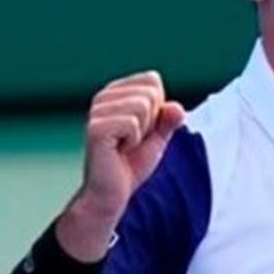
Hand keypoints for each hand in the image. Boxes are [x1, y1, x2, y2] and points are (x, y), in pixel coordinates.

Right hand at [58, 71, 184, 260]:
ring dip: (142, 133)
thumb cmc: (130, 163)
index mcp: (116, 93)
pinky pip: (132, 122)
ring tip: (125, 146)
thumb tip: (177, 106)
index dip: (158, 109)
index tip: (142, 129)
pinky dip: (133, 141)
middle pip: (150, 92)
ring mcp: (96, 111)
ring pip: (143, 106)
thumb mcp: (158, 137)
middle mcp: (103, 97)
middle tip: (133, 141)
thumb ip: (169, 119)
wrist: (112, 193)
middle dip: (151, 121)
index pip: (153, 80)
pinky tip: (118, 150)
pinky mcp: (96, 128)